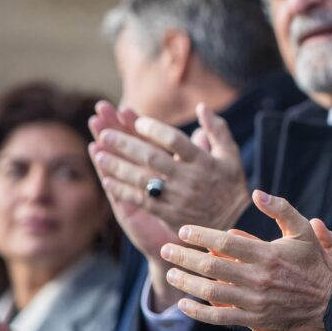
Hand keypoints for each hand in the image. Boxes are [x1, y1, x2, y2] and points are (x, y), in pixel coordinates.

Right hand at [88, 103, 183, 309]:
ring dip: (105, 144)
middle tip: (101, 108)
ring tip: (93, 125)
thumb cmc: (199, 208)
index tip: (127, 106)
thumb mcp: (205, 175)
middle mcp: (145, 178)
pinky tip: (95, 155)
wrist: (191, 244)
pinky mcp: (131, 209)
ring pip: (118, 165)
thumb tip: (202, 129)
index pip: (146, 141)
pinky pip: (116, 188)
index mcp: (162, 168)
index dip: (135, 124)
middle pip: (126, 148)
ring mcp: (136, 193)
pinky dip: (106, 172)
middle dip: (115, 127)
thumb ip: (201, 151)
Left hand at [91, 101, 249, 235]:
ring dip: (118, 166)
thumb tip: (202, 107)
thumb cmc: (230, 185)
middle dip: (126, 145)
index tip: (137, 120)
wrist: (233, 223)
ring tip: (98, 154)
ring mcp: (178, 198)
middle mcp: (189, 179)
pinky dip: (122, 190)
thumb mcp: (230, 155)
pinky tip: (106, 180)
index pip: (176, 141)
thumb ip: (217, 130)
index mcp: (203, 161)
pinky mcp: (169, 214)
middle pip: (152, 158)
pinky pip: (141, 201)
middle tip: (104, 133)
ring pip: (142, 180)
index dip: (155, 129)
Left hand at [162, 191, 331, 330]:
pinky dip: (199, 312)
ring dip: (186, 282)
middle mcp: (258, 278)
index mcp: (268, 254)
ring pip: (211, 292)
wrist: (331, 300)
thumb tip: (256, 193)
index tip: (183, 230)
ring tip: (170, 273)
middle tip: (166, 249)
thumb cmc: (314, 262)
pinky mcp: (254, 318)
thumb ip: (281, 209)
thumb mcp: (303, 230)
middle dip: (184, 257)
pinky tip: (184, 303)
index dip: (201, 235)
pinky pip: (220, 317)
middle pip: (212, 266)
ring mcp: (255, 300)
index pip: (225, 242)